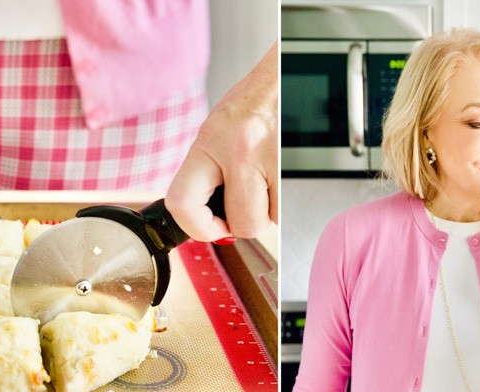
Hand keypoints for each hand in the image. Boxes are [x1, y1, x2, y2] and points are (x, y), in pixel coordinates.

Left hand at [165, 41, 277, 241]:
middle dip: (243, 223)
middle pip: (241, 224)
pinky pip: (287, 209)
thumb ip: (206, 173)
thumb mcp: (216, 132)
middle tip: (243, 205)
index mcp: (210, 142)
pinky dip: (282, 203)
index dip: (198, 227)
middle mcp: (240, 151)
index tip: (209, 226)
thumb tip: (204, 213)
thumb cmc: (253, 102)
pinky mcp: (295, 165)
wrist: (285, 77)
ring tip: (263, 183)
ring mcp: (271, 159)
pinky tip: (277, 180)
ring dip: (267, 211)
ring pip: (269, 221)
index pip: (184, 204)